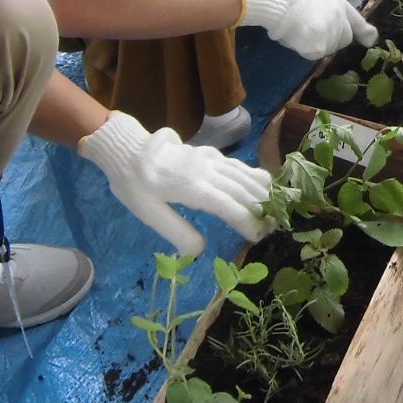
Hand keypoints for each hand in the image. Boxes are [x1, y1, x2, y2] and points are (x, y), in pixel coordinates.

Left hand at [79, 111, 271, 249]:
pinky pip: (237, 165)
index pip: (229, 206)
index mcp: (192, 187)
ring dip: (261, 192)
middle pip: (242, 190)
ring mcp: (209, 159)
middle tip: (272, 227)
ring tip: (275, 208)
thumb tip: (199, 252)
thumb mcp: (148, 213)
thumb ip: (176, 231)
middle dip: (260, 209)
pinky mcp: (209, 154)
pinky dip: (254, 176)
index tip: (257, 237)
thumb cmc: (134, 185)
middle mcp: (206, 170)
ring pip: (243, 175)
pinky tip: (263, 183)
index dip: (247, 222)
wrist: (128, 150)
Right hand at [237, 0, 376, 58]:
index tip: (369, 40)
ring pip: (327, 49)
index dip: (364, 32)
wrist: (283, 1)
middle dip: (331, 39)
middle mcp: (341, 20)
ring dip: (316, 44)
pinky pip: (314, 54)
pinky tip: (296, 36)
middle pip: (343, 40)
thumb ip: (335, 12)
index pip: (357, 22)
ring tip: (299, 29)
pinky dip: (304, 49)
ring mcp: (332, 34)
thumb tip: (357, 32)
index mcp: (339, 4)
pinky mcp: (320, 47)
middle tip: (310, 30)